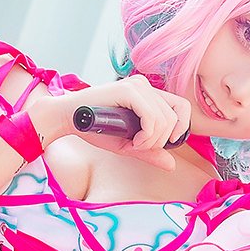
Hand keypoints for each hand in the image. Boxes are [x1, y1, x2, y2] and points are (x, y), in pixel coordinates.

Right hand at [32, 75, 190, 169]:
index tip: (165, 144)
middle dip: (162, 140)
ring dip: (152, 140)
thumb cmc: (94, 129)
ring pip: (165, 119)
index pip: (182, 107)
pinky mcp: (129, 90)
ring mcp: (137, 86)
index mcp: (148, 94)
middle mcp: (145, 86)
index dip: (181, 128)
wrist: (67, 118)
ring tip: (133, 145)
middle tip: (141, 147)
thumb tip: (172, 165)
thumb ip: (150, 152)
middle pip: (175, 116)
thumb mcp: (128, 144)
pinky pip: (152, 118)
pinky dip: (146, 136)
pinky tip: (132, 142)